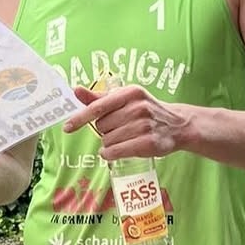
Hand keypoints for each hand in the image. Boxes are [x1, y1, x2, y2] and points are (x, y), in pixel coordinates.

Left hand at [62, 85, 196, 161]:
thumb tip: (75, 90)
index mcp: (130, 93)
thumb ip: (99, 97)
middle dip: (105, 130)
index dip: (80, 118)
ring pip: (108, 141)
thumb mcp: (125, 99)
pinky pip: (117, 152)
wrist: (178, 125)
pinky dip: (110, 154)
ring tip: (123, 139)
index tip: (67, 127)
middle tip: (119, 128)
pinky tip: (113, 152)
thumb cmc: (146, 110)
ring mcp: (145, 126)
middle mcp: (138, 107)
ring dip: (109, 144)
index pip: (98, 107)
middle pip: (102, 126)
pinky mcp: (149, 143)